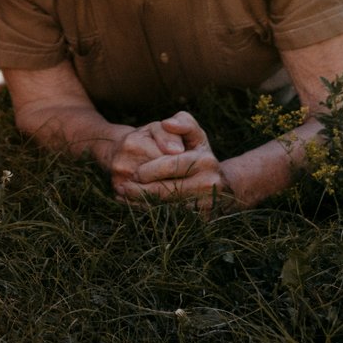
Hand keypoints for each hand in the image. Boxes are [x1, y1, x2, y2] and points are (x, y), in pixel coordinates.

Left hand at [113, 112, 229, 212]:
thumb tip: (167, 123)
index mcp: (205, 161)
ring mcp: (207, 204)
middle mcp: (209, 184)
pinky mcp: (202, 219)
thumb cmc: (198, 154)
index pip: (170, 166)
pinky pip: (172, 217)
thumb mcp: (194, 134)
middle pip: (168, 190)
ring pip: (168, 207)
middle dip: (142, 190)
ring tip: (125, 198)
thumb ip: (182, 122)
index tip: (134, 172)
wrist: (220, 184)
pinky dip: (153, 213)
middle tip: (123, 187)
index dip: (149, 170)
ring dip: (144, 204)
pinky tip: (138, 207)